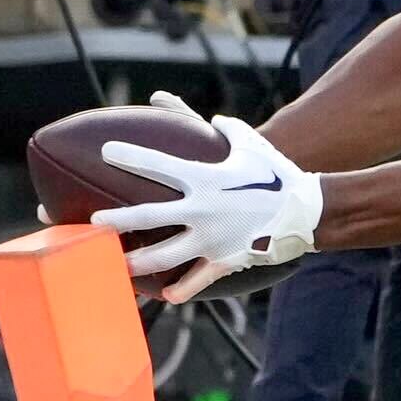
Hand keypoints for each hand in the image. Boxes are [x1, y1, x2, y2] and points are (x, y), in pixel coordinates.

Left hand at [91, 95, 322, 302]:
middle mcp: (202, 210)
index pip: (159, 165)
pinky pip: (197, 279)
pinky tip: (166, 295)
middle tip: (92, 222)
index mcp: (205, 179)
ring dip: (136, 263)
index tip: (107, 151)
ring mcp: (211, 239)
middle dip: (117, 220)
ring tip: (115, 264)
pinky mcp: (225, 260)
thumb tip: (183, 104)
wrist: (307, 210)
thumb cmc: (277, 173)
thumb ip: (220, 126)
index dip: (131, 156)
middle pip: (149, 217)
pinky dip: (182, 289)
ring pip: (164, 256)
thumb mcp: (250, 144)